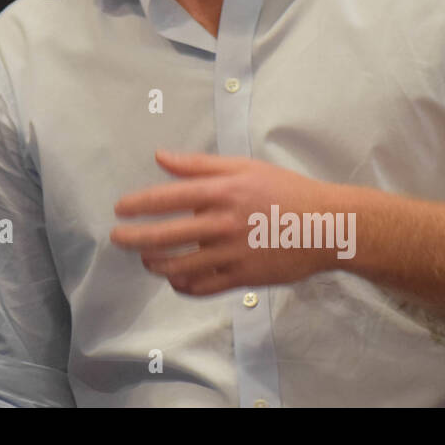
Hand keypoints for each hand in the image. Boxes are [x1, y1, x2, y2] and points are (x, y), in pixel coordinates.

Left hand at [110, 151, 358, 295]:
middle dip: (134, 238)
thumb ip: (199, 165)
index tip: (120, 209)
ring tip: (146, 259)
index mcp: (223, 192)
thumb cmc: (285, 191)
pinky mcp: (244, 278)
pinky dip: (183, 286)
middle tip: (118, 238)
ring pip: (180, 266)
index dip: (139, 204)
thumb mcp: (244, 167)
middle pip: (166, 236)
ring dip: (156, 264)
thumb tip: (160, 156)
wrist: (327, 226)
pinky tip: (175, 279)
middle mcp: (224, 223)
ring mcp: (233, 254)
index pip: (169, 198)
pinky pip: (203, 287)